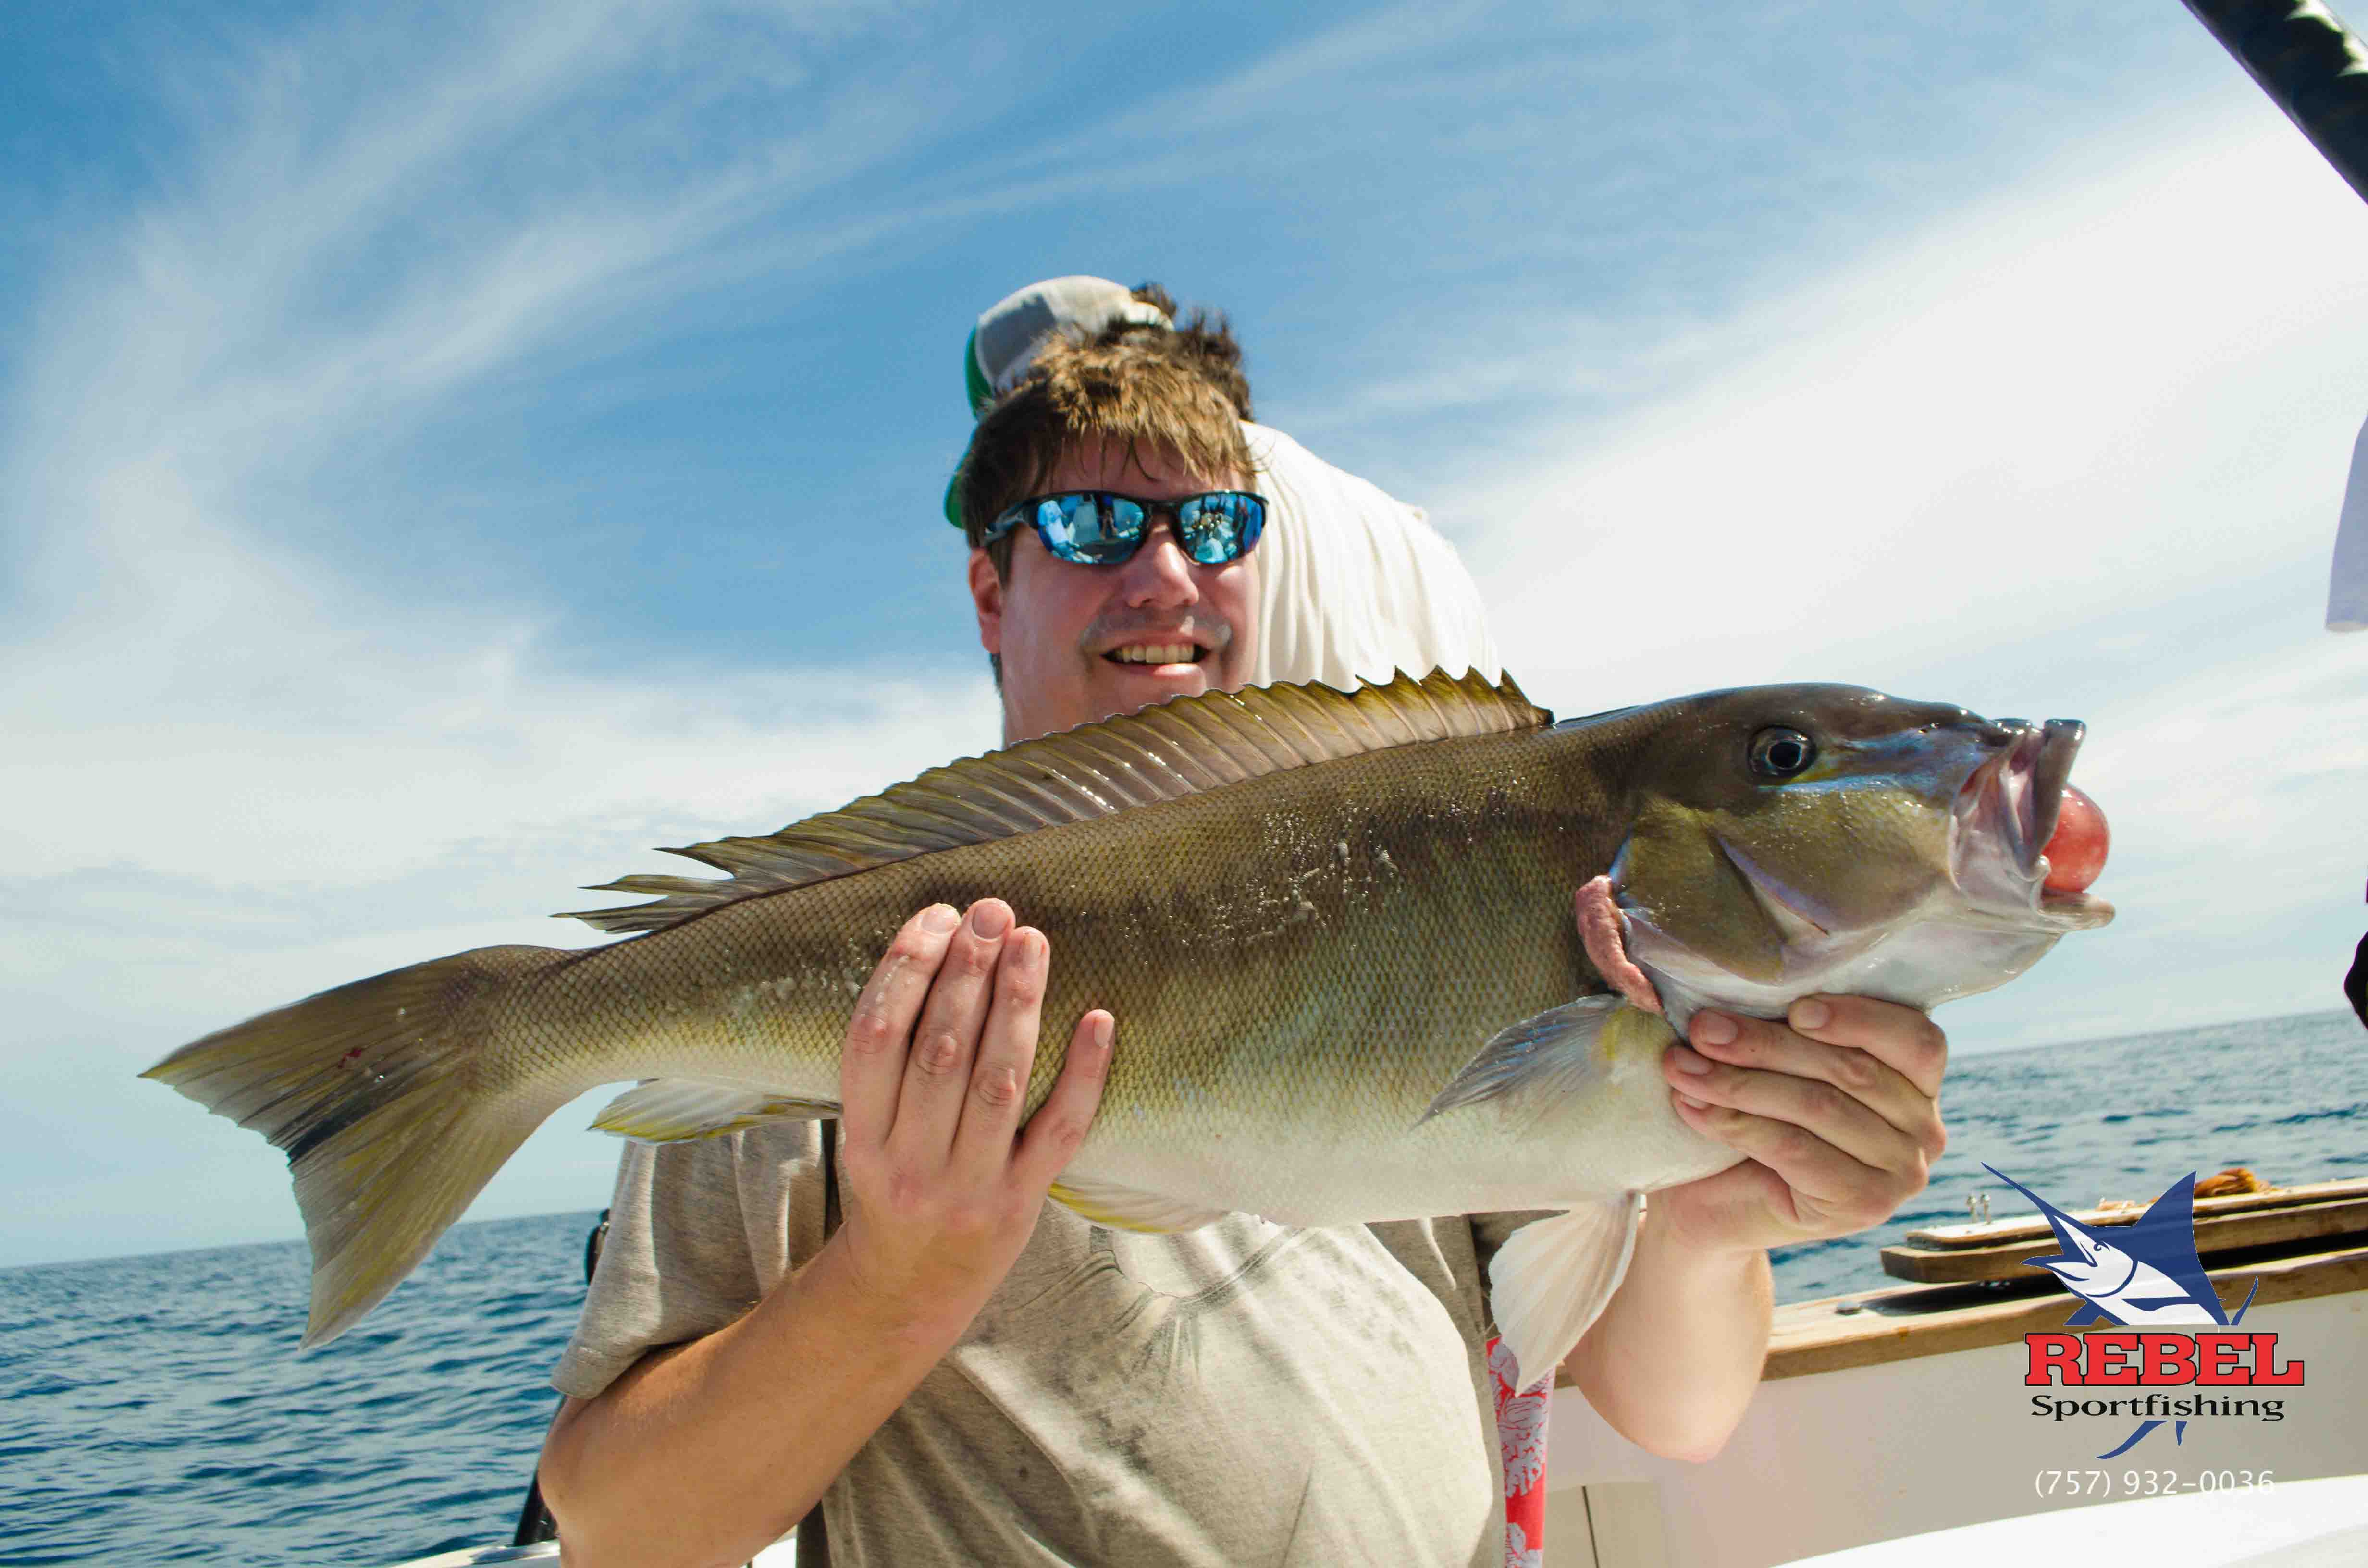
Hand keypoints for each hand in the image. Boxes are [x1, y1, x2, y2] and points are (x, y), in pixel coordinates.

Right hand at [831, 898, 1112, 1339]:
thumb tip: (934, 955)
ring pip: (997, 1082)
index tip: (937, 917)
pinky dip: (1083, 1074)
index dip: (905, 970)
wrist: (908, 1295)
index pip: (874, 1038)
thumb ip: (887, 1066)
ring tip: (1032, 941)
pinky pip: (1058, 1131)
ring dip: (1016, 1004)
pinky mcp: (1020, 1204)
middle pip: (938, 1052)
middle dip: (966, 972)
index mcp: (861, 1138)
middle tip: (991, 912)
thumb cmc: (894, 1191)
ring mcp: (968, 1186)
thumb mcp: (865, 1137)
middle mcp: (909, 1163)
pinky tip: (1099, 1018)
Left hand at [1652, 996, 1946, 1255]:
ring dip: (1739, 1082)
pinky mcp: (1863, 1206)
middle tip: (1702, 1029)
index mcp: (1918, 1080)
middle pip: (1851, 1070)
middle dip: (1766, 1044)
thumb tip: (1720, 1001)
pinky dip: (1736, 1122)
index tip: (1793, 1008)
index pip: (1916, 1039)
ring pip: (1818, 1106)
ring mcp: (1902, 1174)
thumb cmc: (1752, 1120)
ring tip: (1681, 1067)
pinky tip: (1693, 1106)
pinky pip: (1795, 1148)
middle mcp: (1925, 1129)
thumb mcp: (1775, 1065)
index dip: (1859, 1018)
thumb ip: (1777, 1028)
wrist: (1720, 1205)